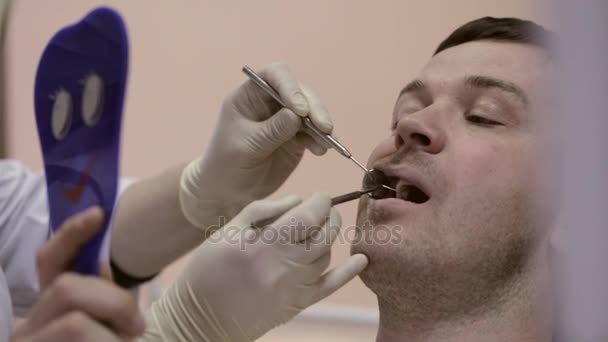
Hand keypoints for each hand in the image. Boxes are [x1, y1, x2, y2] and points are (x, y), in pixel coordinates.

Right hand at [11, 207, 144, 340]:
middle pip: (66, 287)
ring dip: (112, 328)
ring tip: (126, 341)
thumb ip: (103, 293)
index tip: (98, 214)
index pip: (49, 260)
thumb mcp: (112, 321)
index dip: (71, 233)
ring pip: (74, 320)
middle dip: (112, 301)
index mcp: (45, 311)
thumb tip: (99, 263)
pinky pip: (78, 332)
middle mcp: (25, 326)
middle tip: (136, 326)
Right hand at [143, 193, 367, 341]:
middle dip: (329, 216)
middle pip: (324, 234)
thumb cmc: (208, 271)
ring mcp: (295, 288)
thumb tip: (297, 200)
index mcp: (265, 245)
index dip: (320, 201)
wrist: (201, 319)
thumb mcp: (227, 232)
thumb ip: (263, 211)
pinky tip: (361, 260)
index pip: (308, 215)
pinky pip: (331, 286)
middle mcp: (285, 266)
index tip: (318, 196)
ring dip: (327, 238)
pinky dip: (349, 272)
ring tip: (315, 232)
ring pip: (326, 255)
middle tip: (323, 209)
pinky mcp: (298, 304)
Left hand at [180, 63, 333, 229]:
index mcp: (249, 95)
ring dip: (321, 125)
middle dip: (314, 108)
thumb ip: (272, 131)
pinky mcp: (296, 138)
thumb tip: (296, 115)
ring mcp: (284, 120)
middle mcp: (269, 102)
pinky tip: (323, 150)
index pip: (274, 76)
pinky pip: (314, 133)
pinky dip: (321, 140)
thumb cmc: (226, 164)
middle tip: (324, 128)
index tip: (300, 110)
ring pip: (310, 112)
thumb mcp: (246, 147)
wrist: (227, 192)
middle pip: (299, 93)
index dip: (290, 87)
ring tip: (328, 142)